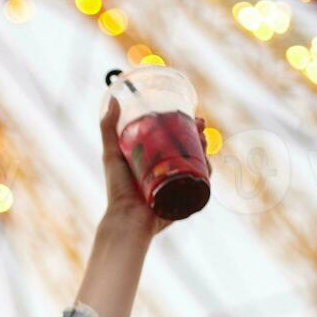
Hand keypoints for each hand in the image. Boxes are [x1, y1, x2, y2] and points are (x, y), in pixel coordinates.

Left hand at [99, 98, 207, 238]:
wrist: (127, 218)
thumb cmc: (117, 188)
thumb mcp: (112, 154)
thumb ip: (109, 128)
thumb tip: (113, 99)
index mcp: (155, 163)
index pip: (176, 141)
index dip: (186, 128)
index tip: (192, 116)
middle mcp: (168, 174)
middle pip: (191, 151)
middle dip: (200, 137)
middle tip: (201, 127)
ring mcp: (178, 187)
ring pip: (199, 166)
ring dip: (206, 152)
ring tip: (204, 141)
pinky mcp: (185, 200)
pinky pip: (201, 185)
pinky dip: (207, 174)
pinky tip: (208, 163)